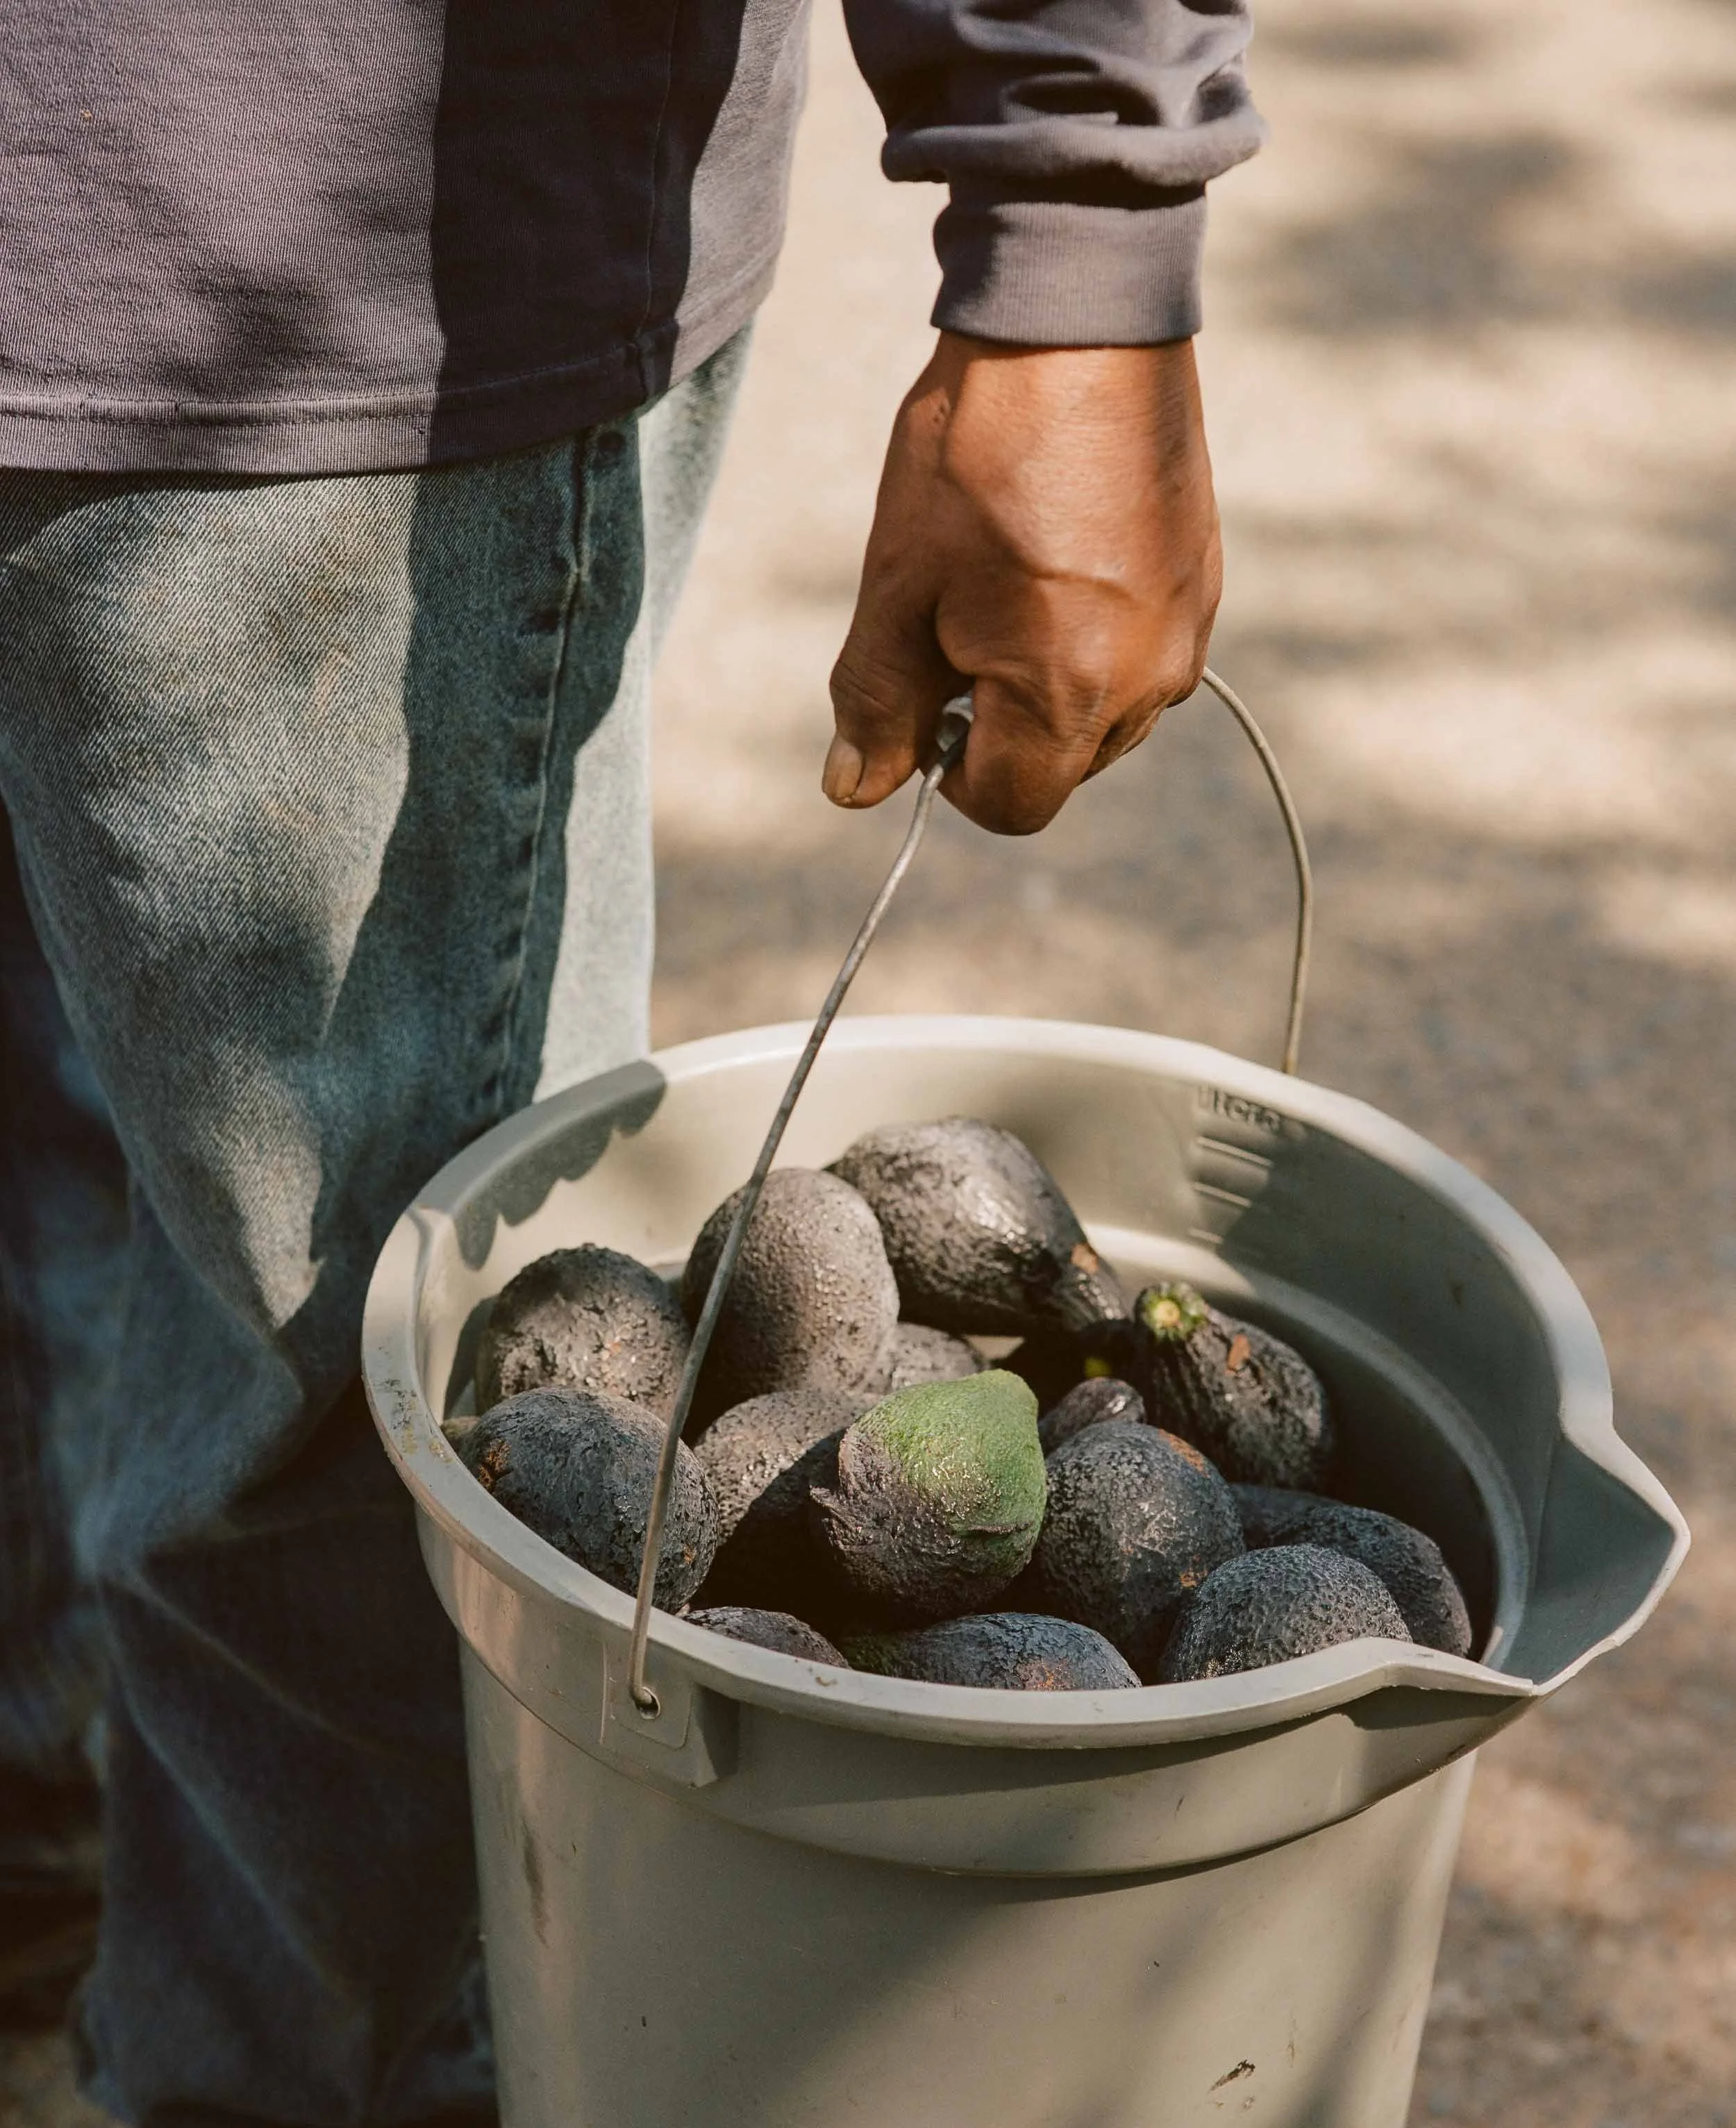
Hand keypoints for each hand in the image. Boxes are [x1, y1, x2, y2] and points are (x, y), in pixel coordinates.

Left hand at [825, 332, 1221, 834]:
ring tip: (1008, 581)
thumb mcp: (901, 587)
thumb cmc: (977, 453)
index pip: (1011, 807)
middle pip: (1060, 769)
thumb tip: (854, 791)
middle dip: (999, 729)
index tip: (924, 702)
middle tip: (956, 624)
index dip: (949, 776)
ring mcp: (1188, 633)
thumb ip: (879, 703)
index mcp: (1071, 695)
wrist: (1077, 320)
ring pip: (1103, 719)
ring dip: (1046, 687)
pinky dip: (1091, 641)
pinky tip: (1056, 557)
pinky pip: (1141, 659)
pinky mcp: (1203, 585)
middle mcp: (1148, 682)